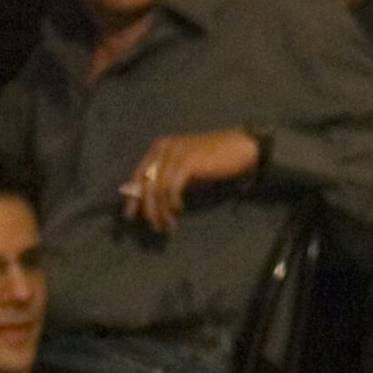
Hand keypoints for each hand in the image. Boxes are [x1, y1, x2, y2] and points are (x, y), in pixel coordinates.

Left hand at [121, 128, 261, 233]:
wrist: (241, 147)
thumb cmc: (214, 158)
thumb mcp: (185, 166)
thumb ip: (168, 177)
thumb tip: (151, 200)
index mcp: (159, 148)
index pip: (138, 175)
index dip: (132, 197)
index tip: (131, 215)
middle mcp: (163, 149)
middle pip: (146, 184)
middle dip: (148, 208)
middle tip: (154, 225)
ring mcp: (174, 154)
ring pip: (158, 189)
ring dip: (161, 210)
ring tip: (167, 224)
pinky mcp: (186, 162)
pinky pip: (172, 188)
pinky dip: (172, 202)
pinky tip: (178, 209)